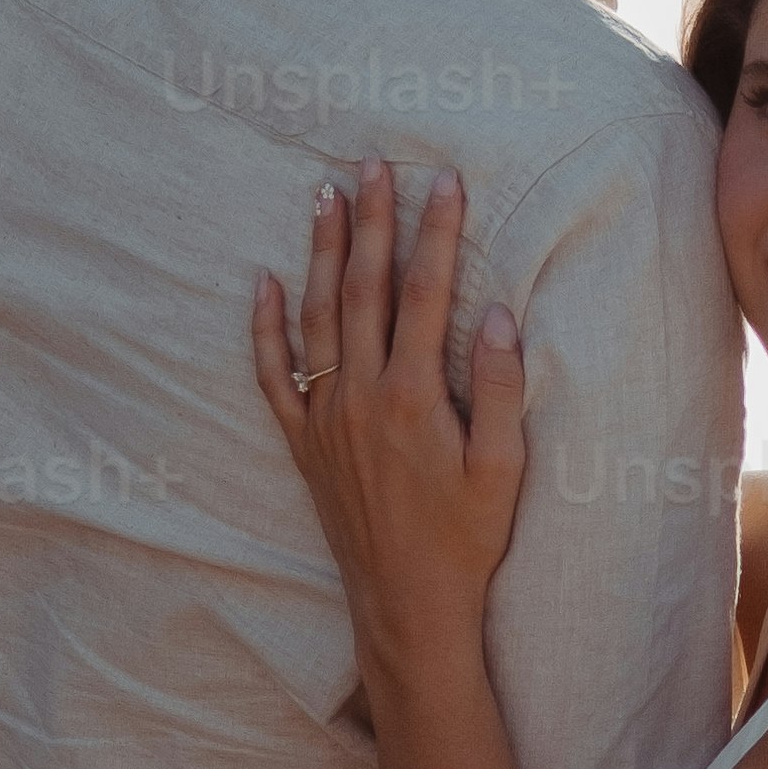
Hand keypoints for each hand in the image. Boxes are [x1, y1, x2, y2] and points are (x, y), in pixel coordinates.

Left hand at [255, 160, 526, 656]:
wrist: (407, 604)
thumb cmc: (467, 539)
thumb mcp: (503, 467)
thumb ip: (499, 388)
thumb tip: (496, 313)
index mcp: (412, 397)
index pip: (424, 294)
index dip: (434, 233)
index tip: (443, 181)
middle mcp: (360, 398)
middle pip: (362, 289)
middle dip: (369, 222)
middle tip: (372, 164)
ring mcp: (325, 419)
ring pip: (316, 318)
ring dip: (320, 253)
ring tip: (323, 195)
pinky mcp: (305, 444)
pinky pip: (274, 375)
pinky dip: (267, 327)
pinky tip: (264, 282)